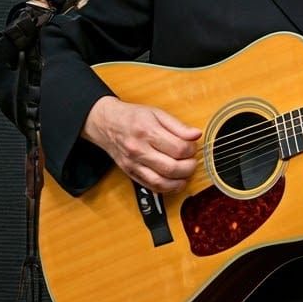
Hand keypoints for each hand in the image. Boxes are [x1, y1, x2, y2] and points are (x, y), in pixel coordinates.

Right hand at [82, 96, 200, 193]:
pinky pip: (151, 187)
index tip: (193, 147)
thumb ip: (178, 125)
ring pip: (161, 182)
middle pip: (171, 167)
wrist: (106, 123)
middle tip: (193, 162)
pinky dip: (166, 188)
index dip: (191, 150)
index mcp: (148, 131)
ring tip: (186, 174)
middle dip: (188, 167)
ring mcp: (134, 164)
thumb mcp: (157, 113)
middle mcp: (139, 150)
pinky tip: (174, 183)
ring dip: (179, 182)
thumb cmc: (133, 116)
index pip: (178, 148)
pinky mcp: (130, 173)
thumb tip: (196, 134)